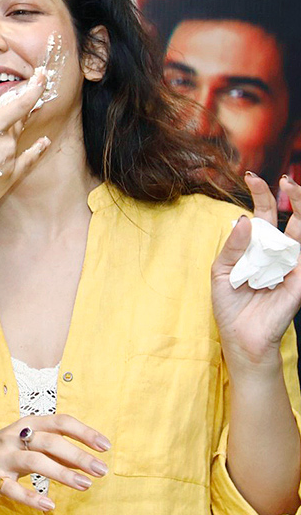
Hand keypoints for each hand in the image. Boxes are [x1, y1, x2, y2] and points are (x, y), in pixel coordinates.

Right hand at [0, 72, 49, 236]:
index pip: (19, 104)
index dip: (34, 88)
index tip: (43, 75)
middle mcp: (6, 143)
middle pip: (17, 119)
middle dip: (19, 107)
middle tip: (15, 97)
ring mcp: (11, 161)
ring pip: (17, 136)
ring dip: (15, 126)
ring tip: (5, 123)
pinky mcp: (11, 176)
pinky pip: (29, 158)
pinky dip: (37, 148)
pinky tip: (44, 141)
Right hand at [0, 414, 110, 511]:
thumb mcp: (21, 443)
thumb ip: (49, 447)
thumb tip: (86, 457)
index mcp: (25, 425)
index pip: (59, 421)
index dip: (84, 432)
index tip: (105, 446)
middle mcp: (13, 438)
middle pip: (51, 442)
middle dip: (79, 456)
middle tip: (102, 470)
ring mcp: (1, 458)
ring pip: (35, 461)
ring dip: (63, 473)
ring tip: (85, 485)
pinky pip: (13, 489)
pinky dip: (32, 497)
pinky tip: (49, 504)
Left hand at [212, 173, 300, 368]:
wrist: (240, 338)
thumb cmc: (230, 306)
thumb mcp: (221, 272)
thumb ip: (232, 247)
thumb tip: (242, 220)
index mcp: (257, 249)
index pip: (264, 216)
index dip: (261, 196)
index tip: (252, 177)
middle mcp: (277, 254)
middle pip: (290, 219)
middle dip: (291, 197)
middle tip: (285, 179)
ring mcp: (291, 266)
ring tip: (294, 190)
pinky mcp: (299, 281)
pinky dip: (298, 244)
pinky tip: (291, 227)